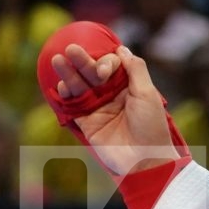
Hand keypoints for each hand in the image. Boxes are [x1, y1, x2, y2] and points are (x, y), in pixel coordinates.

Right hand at [47, 44, 177, 176]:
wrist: (144, 160)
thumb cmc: (151, 127)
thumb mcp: (148, 94)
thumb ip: (135, 69)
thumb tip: (122, 48)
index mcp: (127, 85)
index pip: (111, 65)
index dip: (105, 63)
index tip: (104, 71)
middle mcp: (111, 94)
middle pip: (92, 72)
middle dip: (82, 61)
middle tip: (71, 49)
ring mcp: (98, 108)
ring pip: (80, 86)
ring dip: (68, 74)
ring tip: (57, 60)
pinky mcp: (87, 122)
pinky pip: (73, 106)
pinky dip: (66, 96)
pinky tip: (61, 86)